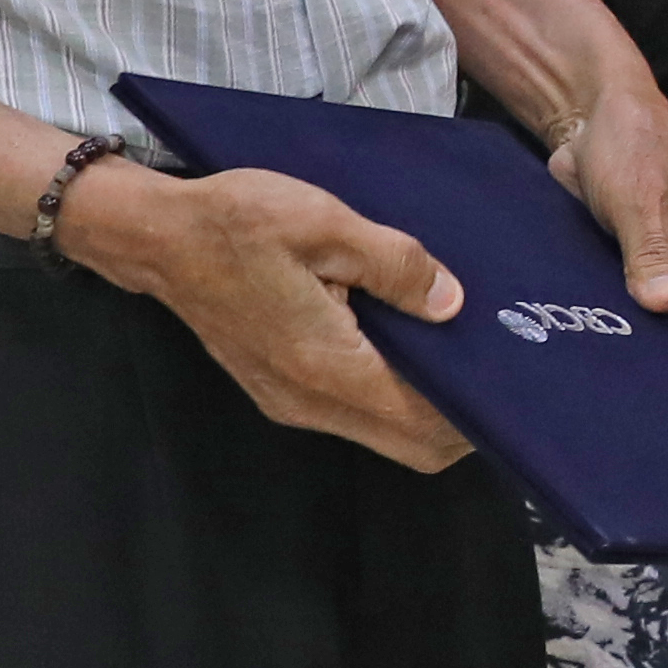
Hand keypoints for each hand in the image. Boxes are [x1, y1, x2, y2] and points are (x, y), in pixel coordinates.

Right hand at [72, 157, 470, 467]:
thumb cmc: (237, 221)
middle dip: (459, 420)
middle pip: (411, 446)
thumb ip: (397, 264)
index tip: (510, 377)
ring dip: (423, 407)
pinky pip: (353, 412)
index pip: (424, 424)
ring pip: (382, 433)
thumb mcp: (326, 223)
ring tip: (455, 349)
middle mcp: (309, 401)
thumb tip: (453, 303)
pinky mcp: (280, 389)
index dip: (475, 413)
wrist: (157, 235)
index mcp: (326, 365)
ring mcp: (290, 401)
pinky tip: (406, 344)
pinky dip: (390, 394)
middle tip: (491, 365)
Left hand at [551, 83, 667, 361]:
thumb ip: (653, 252)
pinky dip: (624, 332)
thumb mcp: (642, 195)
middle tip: (644, 387)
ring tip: (618, 367)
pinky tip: (599, 343)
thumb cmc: (633, 139)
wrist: (590, 117)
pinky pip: (642, 321)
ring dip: (649, 350)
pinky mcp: (642, 280)